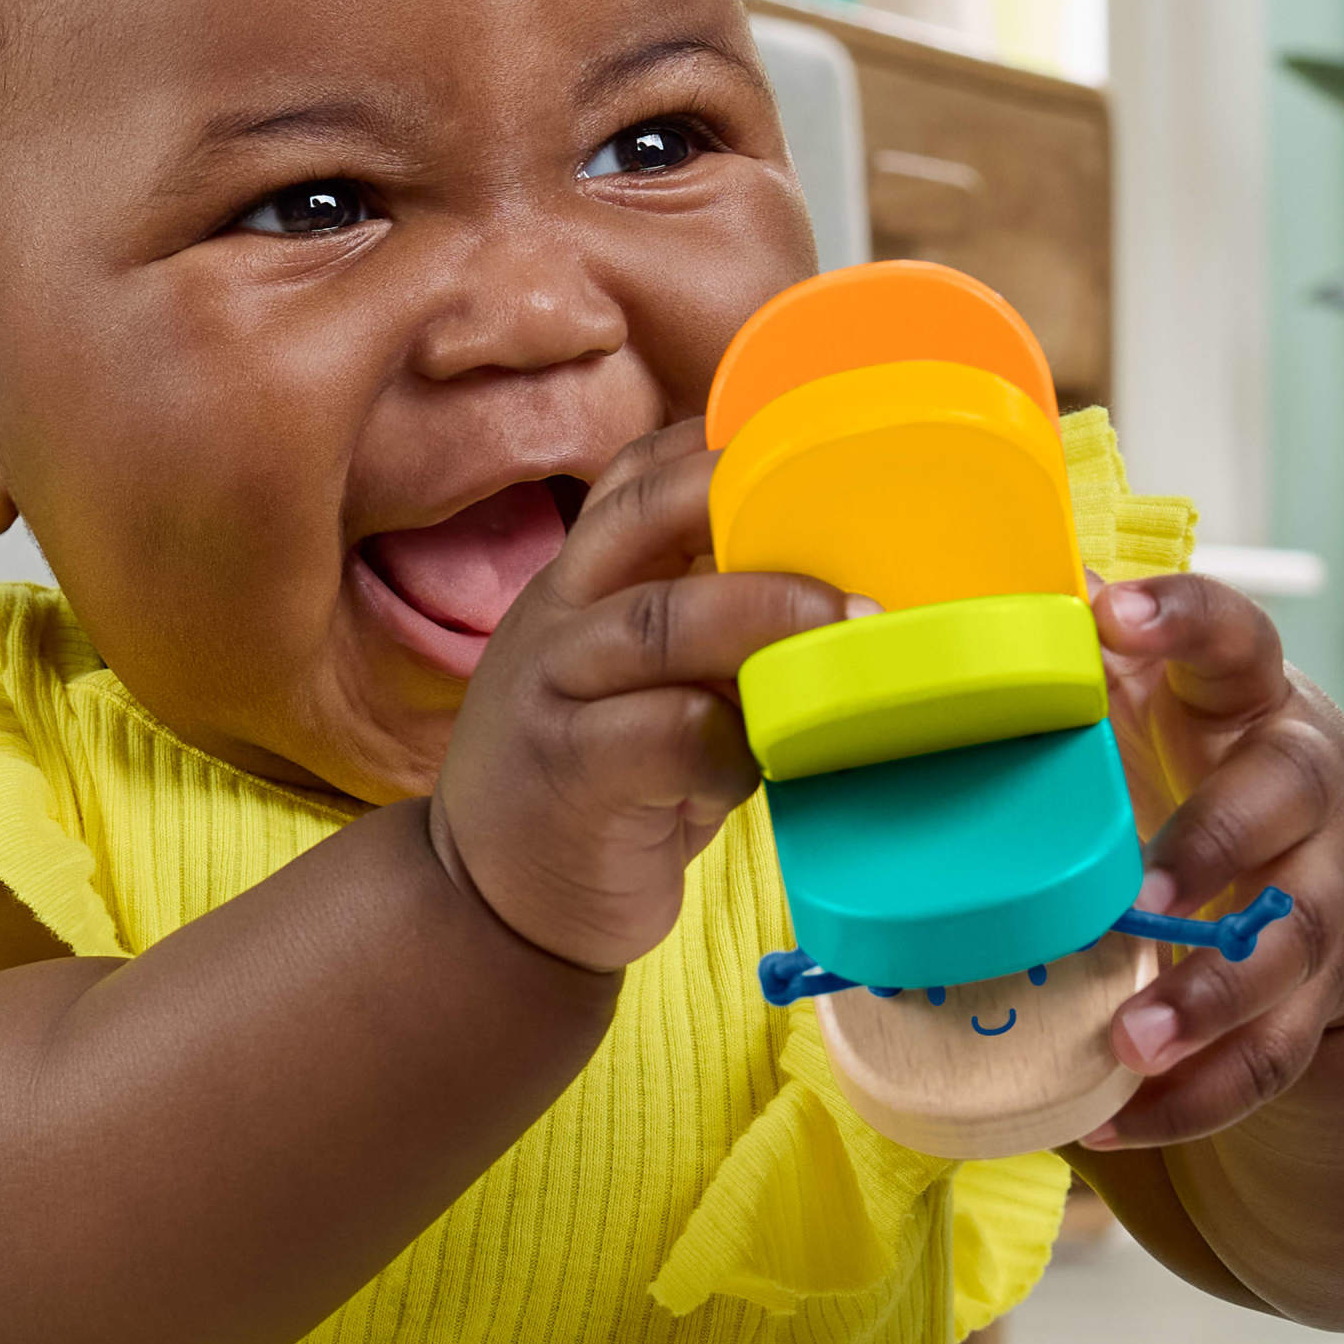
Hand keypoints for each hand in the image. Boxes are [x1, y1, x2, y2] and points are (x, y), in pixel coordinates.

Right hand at [431, 416, 858, 972]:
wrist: (490, 906)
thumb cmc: (599, 787)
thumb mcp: (637, 687)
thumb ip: (703, 631)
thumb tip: (842, 588)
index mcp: (576, 585)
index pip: (634, 477)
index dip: (717, 444)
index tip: (811, 438)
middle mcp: (556, 619)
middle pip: (640, 517)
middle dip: (746, 499)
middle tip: (853, 518)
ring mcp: (553, 693)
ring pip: (656, 621)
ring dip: (763, 613)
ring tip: (850, 621)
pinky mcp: (570, 774)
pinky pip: (661, 734)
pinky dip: (729, 741)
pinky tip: (765, 762)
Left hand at [1080, 571, 1343, 1148]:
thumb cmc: (1208, 761)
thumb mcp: (1158, 697)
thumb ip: (1077, 664)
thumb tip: (938, 609)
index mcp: (1248, 698)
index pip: (1233, 634)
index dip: (1180, 618)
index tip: (1110, 614)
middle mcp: (1304, 788)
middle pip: (1286, 802)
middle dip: (1212, 847)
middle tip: (1138, 894)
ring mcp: (1322, 892)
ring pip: (1289, 947)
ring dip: (1210, 998)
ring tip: (1131, 1039)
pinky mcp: (1317, 993)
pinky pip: (1270, 1056)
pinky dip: (1194, 1097)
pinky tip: (1112, 1113)